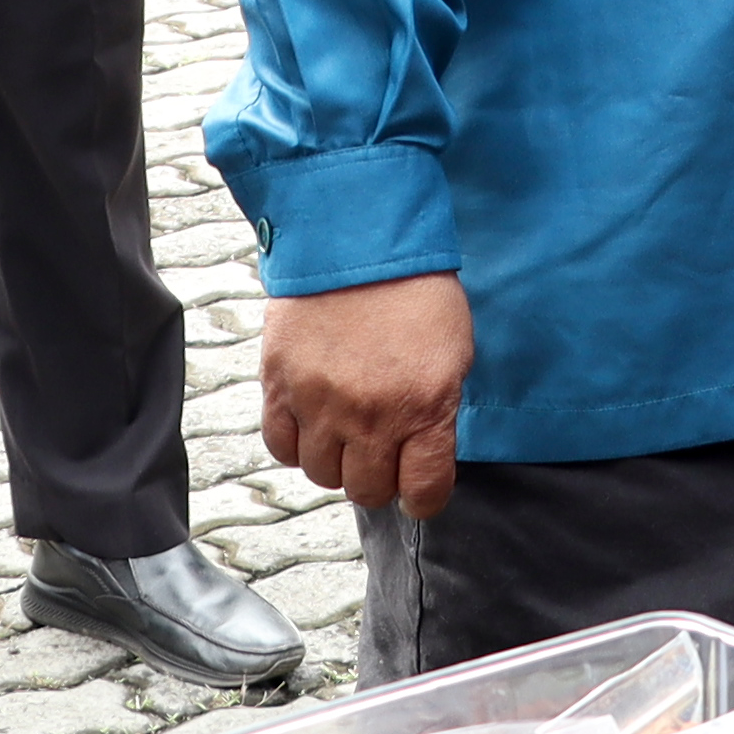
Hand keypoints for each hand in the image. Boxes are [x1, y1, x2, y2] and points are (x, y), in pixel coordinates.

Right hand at [259, 273, 471, 517]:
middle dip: (379, 477)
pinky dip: (297, 444)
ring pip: (322, 475)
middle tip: (380, 451)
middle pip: (368, 490)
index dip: (423, 496)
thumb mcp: (454, 352)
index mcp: (425, 407)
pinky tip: (311, 424)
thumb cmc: (414, 289)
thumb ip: (437, 409)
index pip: (424, 491)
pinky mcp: (280, 385)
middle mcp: (371, 416)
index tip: (418, 486)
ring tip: (344, 431)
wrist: (357, 237)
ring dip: (336, 461)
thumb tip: (422, 449)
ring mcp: (320, 404)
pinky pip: (281, 446)